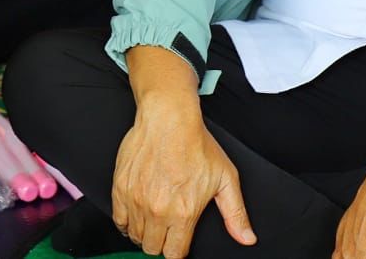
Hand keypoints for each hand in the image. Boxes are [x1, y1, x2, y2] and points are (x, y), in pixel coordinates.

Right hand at [111, 98, 254, 257]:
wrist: (168, 118)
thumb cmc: (196, 144)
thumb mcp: (225, 178)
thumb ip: (235, 213)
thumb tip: (247, 238)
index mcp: (183, 213)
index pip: (174, 253)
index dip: (178, 249)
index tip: (179, 240)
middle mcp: (157, 210)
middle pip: (152, 248)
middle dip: (161, 243)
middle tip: (167, 229)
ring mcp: (136, 199)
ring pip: (135, 236)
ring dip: (144, 232)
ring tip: (153, 219)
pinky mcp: (120, 188)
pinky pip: (118, 220)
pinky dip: (126, 222)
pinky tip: (136, 213)